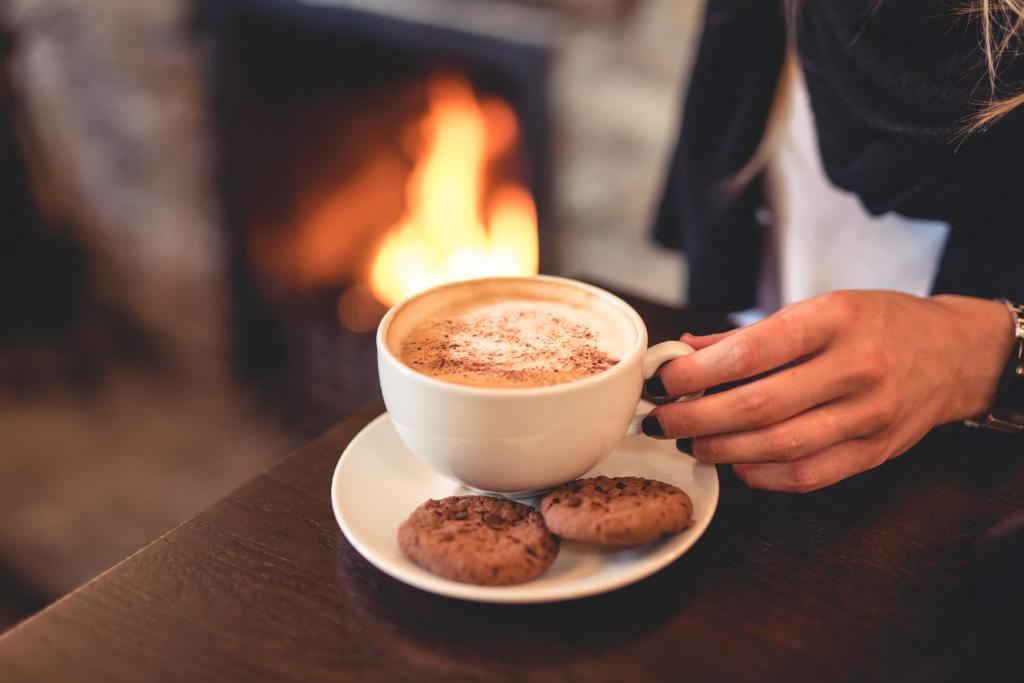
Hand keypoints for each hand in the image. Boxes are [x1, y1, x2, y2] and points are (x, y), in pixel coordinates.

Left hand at [644, 291, 1014, 491]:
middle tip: (662, 421)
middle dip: (696, 418)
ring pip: (779, 446)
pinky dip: (762, 476)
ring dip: (721, 449)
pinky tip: (735, 463)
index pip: (751, 352)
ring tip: (689, 441)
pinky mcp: (877, 451)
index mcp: (835, 320)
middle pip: (758, 406)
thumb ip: (750, 336)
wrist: (953, 353)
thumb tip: (684, 353)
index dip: (697, 373)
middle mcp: (856, 368)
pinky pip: (809, 475)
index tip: (663, 381)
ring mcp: (870, 415)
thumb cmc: (875, 324)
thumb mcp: (817, 309)